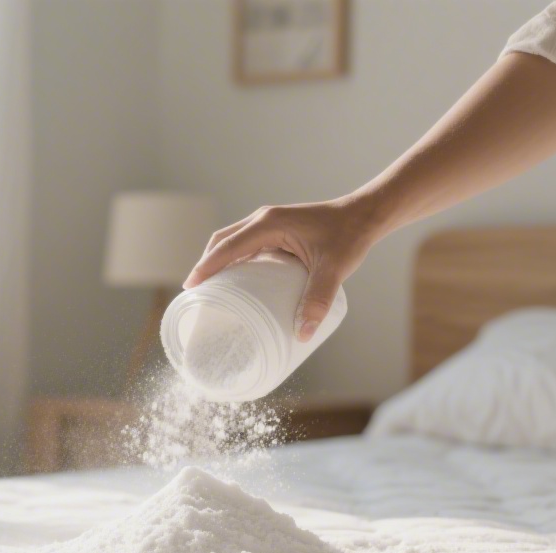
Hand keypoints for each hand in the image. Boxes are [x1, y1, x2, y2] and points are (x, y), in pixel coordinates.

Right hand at [182, 196, 385, 341]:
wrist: (365, 215)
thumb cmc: (349, 236)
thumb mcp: (334, 269)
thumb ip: (318, 299)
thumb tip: (302, 333)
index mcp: (269, 224)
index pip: (227, 246)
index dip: (206, 267)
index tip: (190, 287)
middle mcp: (263, 219)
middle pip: (221, 240)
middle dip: (206, 264)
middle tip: (196, 292)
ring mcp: (269, 223)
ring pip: (231, 239)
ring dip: (217, 260)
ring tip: (210, 287)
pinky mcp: (276, 229)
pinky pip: (244, 242)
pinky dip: (232, 258)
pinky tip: (235, 278)